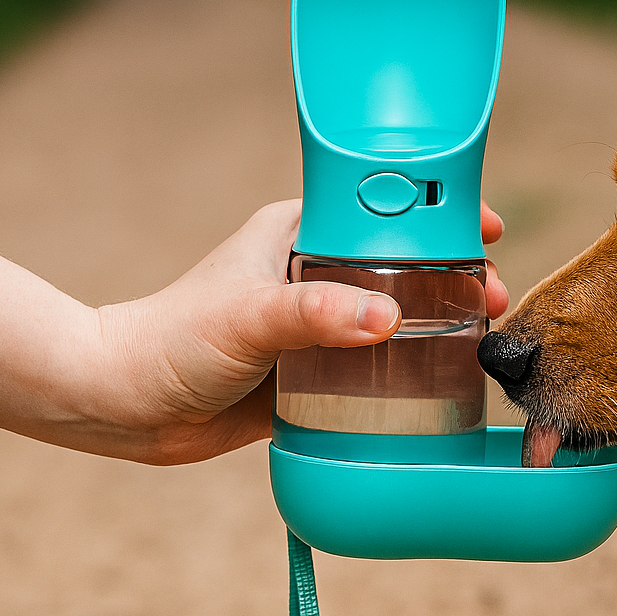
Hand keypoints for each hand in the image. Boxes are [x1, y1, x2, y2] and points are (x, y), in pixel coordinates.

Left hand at [88, 199, 508, 463]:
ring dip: (435, 327)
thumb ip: (314, 314)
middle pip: (400, 266)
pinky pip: (373, 369)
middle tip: (492, 299)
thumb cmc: (171, 342)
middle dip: (451, 277)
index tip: (484, 228)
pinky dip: (407, 374)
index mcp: (298, 234)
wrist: (124, 405)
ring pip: (392, 318)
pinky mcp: (312, 374)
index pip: (382, 209)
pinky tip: (439, 386)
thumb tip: (387, 320)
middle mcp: (312, 275)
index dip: (437, 214)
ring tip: (478, 342)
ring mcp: (315, 326)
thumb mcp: (248, 318)